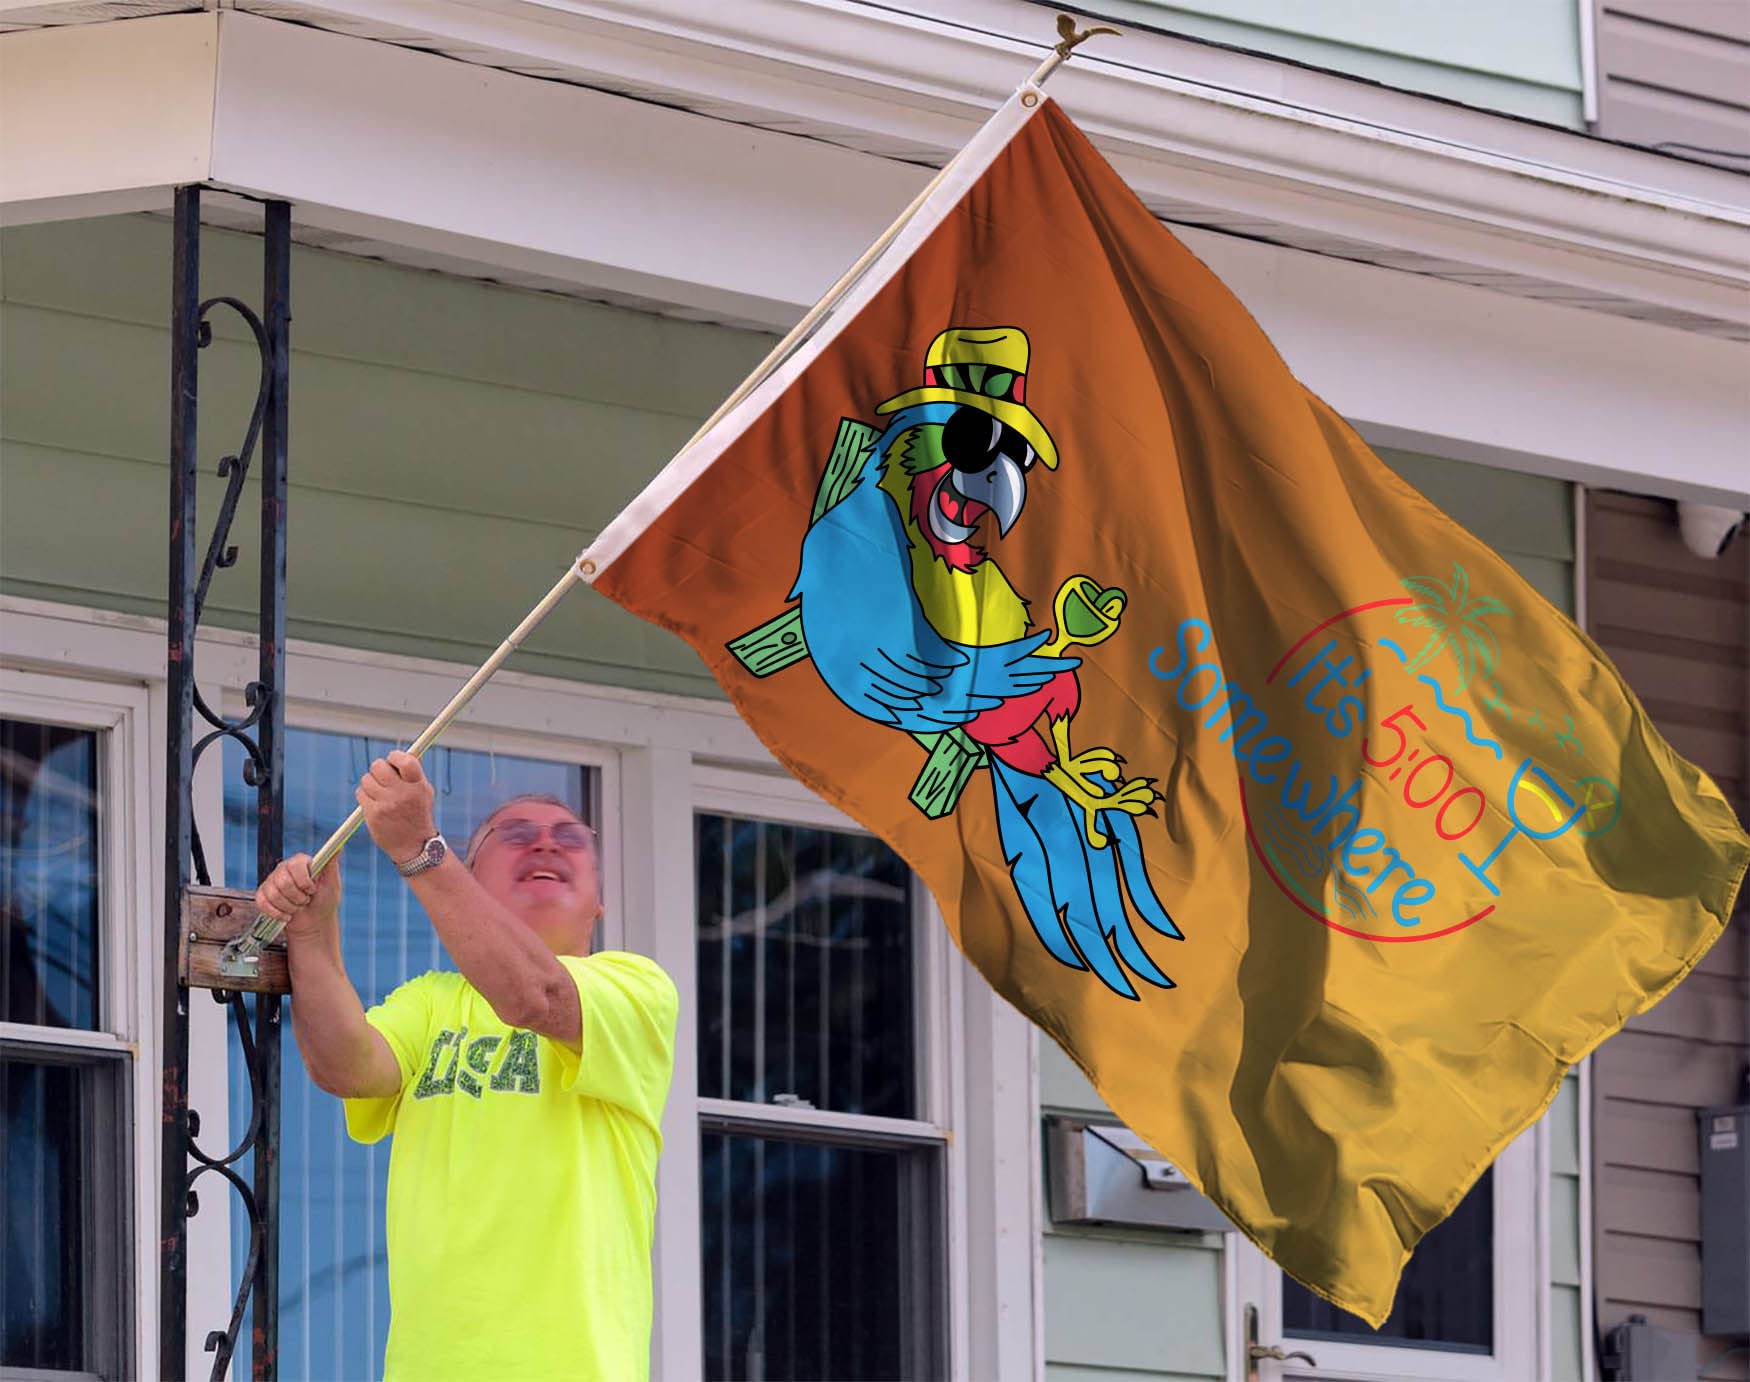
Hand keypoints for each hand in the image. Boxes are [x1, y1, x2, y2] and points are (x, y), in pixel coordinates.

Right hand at [255, 853, 341, 942]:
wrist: (314, 923)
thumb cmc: (325, 901)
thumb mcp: (332, 883)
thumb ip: (332, 864)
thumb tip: (338, 846)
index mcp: (300, 862)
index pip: (295, 865)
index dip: (304, 881)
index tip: (312, 890)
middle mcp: (283, 869)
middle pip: (283, 882)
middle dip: (297, 897)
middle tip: (306, 900)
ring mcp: (271, 882)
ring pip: (273, 894)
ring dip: (289, 907)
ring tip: (298, 907)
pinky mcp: (262, 896)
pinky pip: (263, 903)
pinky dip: (277, 913)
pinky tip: (287, 915)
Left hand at [357, 749, 437, 865]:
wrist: (414, 845)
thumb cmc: (417, 813)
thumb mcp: (423, 792)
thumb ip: (412, 773)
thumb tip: (398, 754)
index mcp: (417, 786)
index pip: (405, 761)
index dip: (395, 756)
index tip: (392, 760)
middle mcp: (402, 794)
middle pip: (378, 766)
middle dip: (378, 768)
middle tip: (382, 776)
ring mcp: (386, 804)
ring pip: (366, 779)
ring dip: (370, 783)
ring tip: (379, 793)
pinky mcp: (373, 814)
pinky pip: (360, 793)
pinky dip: (365, 795)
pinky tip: (374, 803)